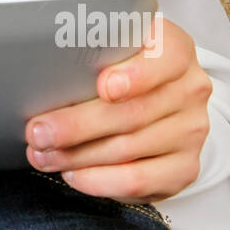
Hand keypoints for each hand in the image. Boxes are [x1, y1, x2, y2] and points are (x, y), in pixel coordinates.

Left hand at [24, 15, 212, 204]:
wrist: (157, 101)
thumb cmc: (122, 68)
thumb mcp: (112, 48)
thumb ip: (92, 52)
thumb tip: (44, 68)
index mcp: (175, 49)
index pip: (166, 57)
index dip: (136, 75)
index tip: (104, 87)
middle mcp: (190, 89)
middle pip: (132, 112)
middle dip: (77, 125)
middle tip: (38, 132)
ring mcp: (190, 131)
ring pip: (127, 149)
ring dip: (77, 156)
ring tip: (42, 155)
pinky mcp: (184, 167)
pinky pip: (138, 180)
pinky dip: (99, 180)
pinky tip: (73, 174)